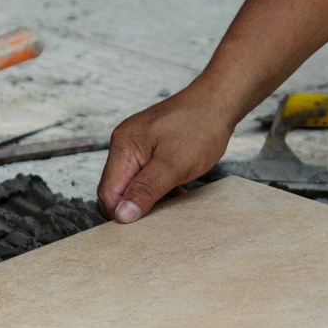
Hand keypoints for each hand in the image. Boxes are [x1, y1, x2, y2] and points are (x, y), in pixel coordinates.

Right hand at [97, 88, 236, 222]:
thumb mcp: (173, 165)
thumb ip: (146, 190)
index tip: (143, 226)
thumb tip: (123, 215)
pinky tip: (176, 192)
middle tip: (161, 215)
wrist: (219, 102)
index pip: (108, 191)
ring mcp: (137, 147)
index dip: (122, 213)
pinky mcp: (150, 150)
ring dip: (150, 199)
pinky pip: (146, 177)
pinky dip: (159, 189)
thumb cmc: (199, 126)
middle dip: (136, 206)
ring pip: (134, 186)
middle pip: (118, 190)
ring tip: (173, 200)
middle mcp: (125, 146)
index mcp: (124, 147)